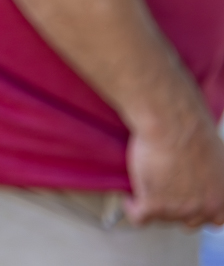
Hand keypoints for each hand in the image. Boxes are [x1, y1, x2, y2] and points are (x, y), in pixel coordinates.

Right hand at [124, 107, 223, 226]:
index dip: (198, 211)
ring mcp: (178, 209)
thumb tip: (201, 176)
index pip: (214, 219)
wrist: (172, 124)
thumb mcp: (216, 158)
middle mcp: (203, 208)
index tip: (188, 202)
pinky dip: (132, 209)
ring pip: (161, 218)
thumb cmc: (192, 132)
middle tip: (164, 193)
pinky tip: (130, 199)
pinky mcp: (153, 205)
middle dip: (176, 209)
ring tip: (144, 190)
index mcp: (221, 197)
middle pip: (187, 221)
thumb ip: (211, 176)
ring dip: (152, 207)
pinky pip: (139, 218)